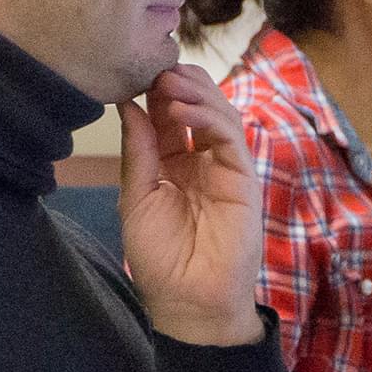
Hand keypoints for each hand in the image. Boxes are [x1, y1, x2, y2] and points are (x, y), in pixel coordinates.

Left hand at [116, 64, 265, 345]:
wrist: (187, 301)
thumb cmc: (160, 259)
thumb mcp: (136, 198)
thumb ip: (137, 151)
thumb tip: (127, 105)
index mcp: (173, 162)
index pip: (168, 114)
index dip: (154, 92)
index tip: (133, 73)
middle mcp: (201, 159)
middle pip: (197, 105)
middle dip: (177, 83)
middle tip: (154, 70)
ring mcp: (225, 166)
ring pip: (218, 112)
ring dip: (193, 92)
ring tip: (167, 84)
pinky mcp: (244, 177)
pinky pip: (230, 136)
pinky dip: (208, 117)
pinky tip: (182, 111)